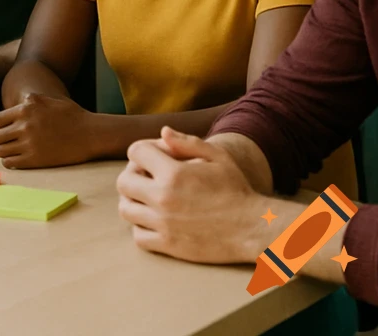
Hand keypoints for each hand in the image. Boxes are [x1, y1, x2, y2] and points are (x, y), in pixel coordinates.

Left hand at [0, 93, 94, 167]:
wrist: (90, 134)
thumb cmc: (71, 115)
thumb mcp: (47, 100)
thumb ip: (29, 101)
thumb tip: (14, 106)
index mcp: (26, 108)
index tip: (4, 129)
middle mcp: (24, 126)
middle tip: (6, 141)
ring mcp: (29, 143)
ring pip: (0, 151)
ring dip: (4, 151)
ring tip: (13, 150)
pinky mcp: (35, 160)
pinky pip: (10, 162)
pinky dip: (10, 161)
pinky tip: (18, 158)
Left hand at [116, 127, 263, 263]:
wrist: (253, 228)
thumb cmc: (237, 189)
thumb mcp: (217, 157)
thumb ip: (187, 141)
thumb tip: (163, 132)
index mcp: (173, 173)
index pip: (135, 152)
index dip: (142, 150)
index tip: (153, 157)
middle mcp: (163, 198)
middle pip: (123, 181)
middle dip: (133, 175)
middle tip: (147, 178)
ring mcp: (163, 223)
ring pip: (126, 209)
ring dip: (133, 201)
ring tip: (148, 198)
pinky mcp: (169, 245)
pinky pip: (138, 236)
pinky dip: (141, 227)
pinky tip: (154, 220)